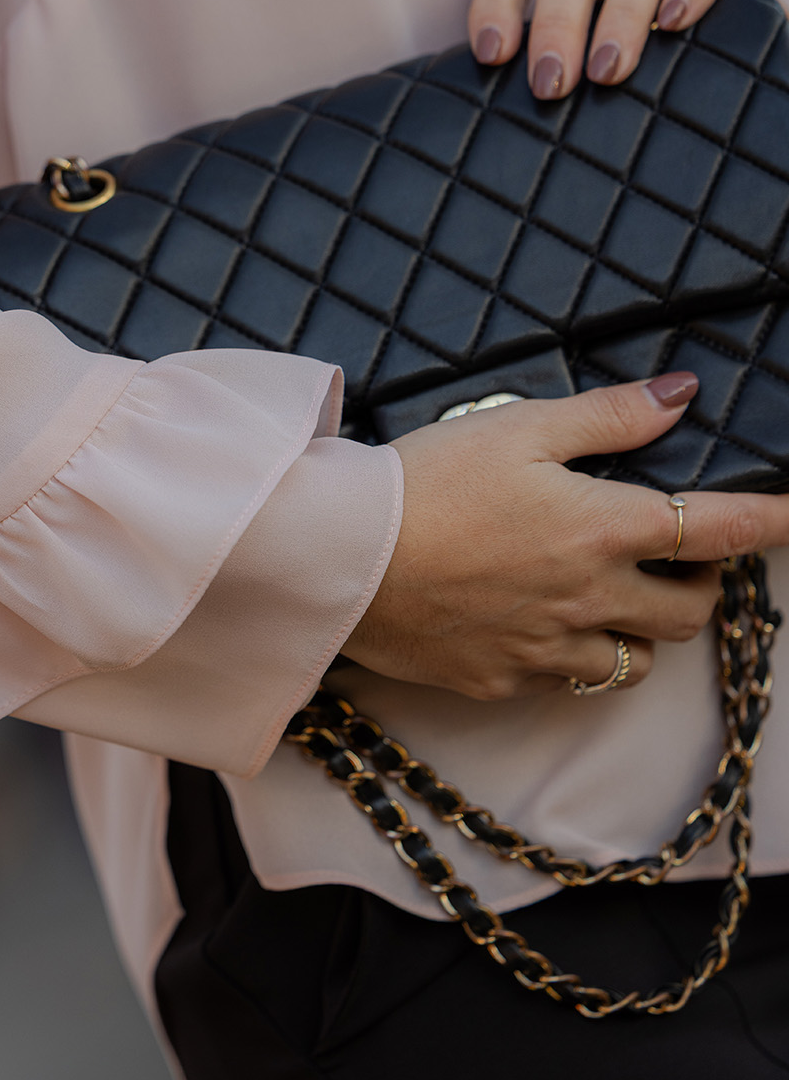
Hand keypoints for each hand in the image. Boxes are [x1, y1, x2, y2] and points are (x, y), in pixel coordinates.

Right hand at [341, 373, 788, 701]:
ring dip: (644, 629)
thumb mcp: (517, 426)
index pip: (718, 531)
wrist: (334, 557)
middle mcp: (588, 600)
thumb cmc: (421, 482)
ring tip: (615, 597)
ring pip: (635, 662)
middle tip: (679, 556)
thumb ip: (608, 416)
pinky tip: (545, 624)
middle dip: (702, 584)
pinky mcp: (500, 679)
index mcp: (600, 529)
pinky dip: (577, 657)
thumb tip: (680, 396)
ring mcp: (545, 649)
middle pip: (689, 613)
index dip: (772, 522)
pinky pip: (566, 683)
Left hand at [467, 0, 763, 100]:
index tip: (493, 56)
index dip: (496, 3)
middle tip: (551, 82)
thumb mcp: (567, 23)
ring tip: (608, 69)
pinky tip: (675, 22)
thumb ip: (535, 45)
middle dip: (557, 21)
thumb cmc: (609, 21)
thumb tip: (493, 100)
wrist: (702, 2)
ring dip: (621, 13)